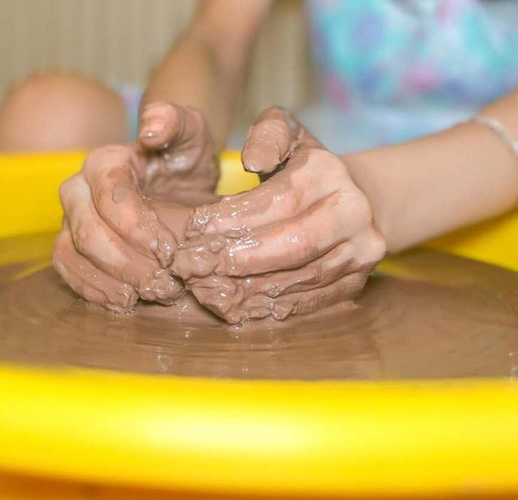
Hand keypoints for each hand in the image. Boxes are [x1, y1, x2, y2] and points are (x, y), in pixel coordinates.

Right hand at [53, 102, 218, 311]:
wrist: (175, 181)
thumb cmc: (182, 157)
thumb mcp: (192, 133)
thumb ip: (175, 121)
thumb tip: (149, 128)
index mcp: (103, 162)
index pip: (110, 198)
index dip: (138, 228)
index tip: (170, 251)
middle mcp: (77, 191)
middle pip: (88, 232)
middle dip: (127, 264)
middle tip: (166, 284)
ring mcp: (69, 221)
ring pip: (71, 255)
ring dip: (109, 282)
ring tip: (148, 296)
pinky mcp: (70, 246)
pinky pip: (67, 272)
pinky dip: (92, 291)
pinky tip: (125, 302)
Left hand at [171, 108, 386, 323]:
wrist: (356, 198)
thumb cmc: (303, 167)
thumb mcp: (286, 134)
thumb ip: (267, 136)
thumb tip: (253, 161)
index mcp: (330, 172)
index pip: (279, 200)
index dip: (235, 218)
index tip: (197, 229)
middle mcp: (354, 212)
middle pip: (293, 245)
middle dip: (240, 259)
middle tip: (196, 266)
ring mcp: (361, 250)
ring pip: (301, 278)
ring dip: (250, 287)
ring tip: (209, 288)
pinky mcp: (357, 282)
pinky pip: (312, 301)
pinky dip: (273, 307)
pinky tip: (239, 304)